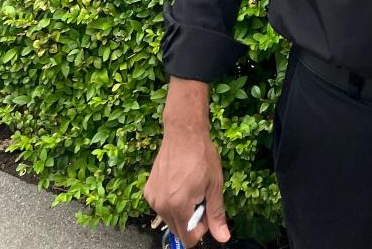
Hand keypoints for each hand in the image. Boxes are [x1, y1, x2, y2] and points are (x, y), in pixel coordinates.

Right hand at [143, 123, 230, 245]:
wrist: (183, 132)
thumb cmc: (202, 157)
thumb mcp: (215, 185)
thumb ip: (216, 214)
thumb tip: (223, 238)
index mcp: (178, 207)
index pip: (188, 239)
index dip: (201, 229)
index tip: (207, 209)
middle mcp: (161, 207)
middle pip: (178, 230)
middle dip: (191, 220)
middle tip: (200, 196)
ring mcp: (152, 199)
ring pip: (169, 219)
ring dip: (181, 211)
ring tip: (190, 188)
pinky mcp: (148, 190)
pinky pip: (161, 207)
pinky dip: (171, 202)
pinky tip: (178, 183)